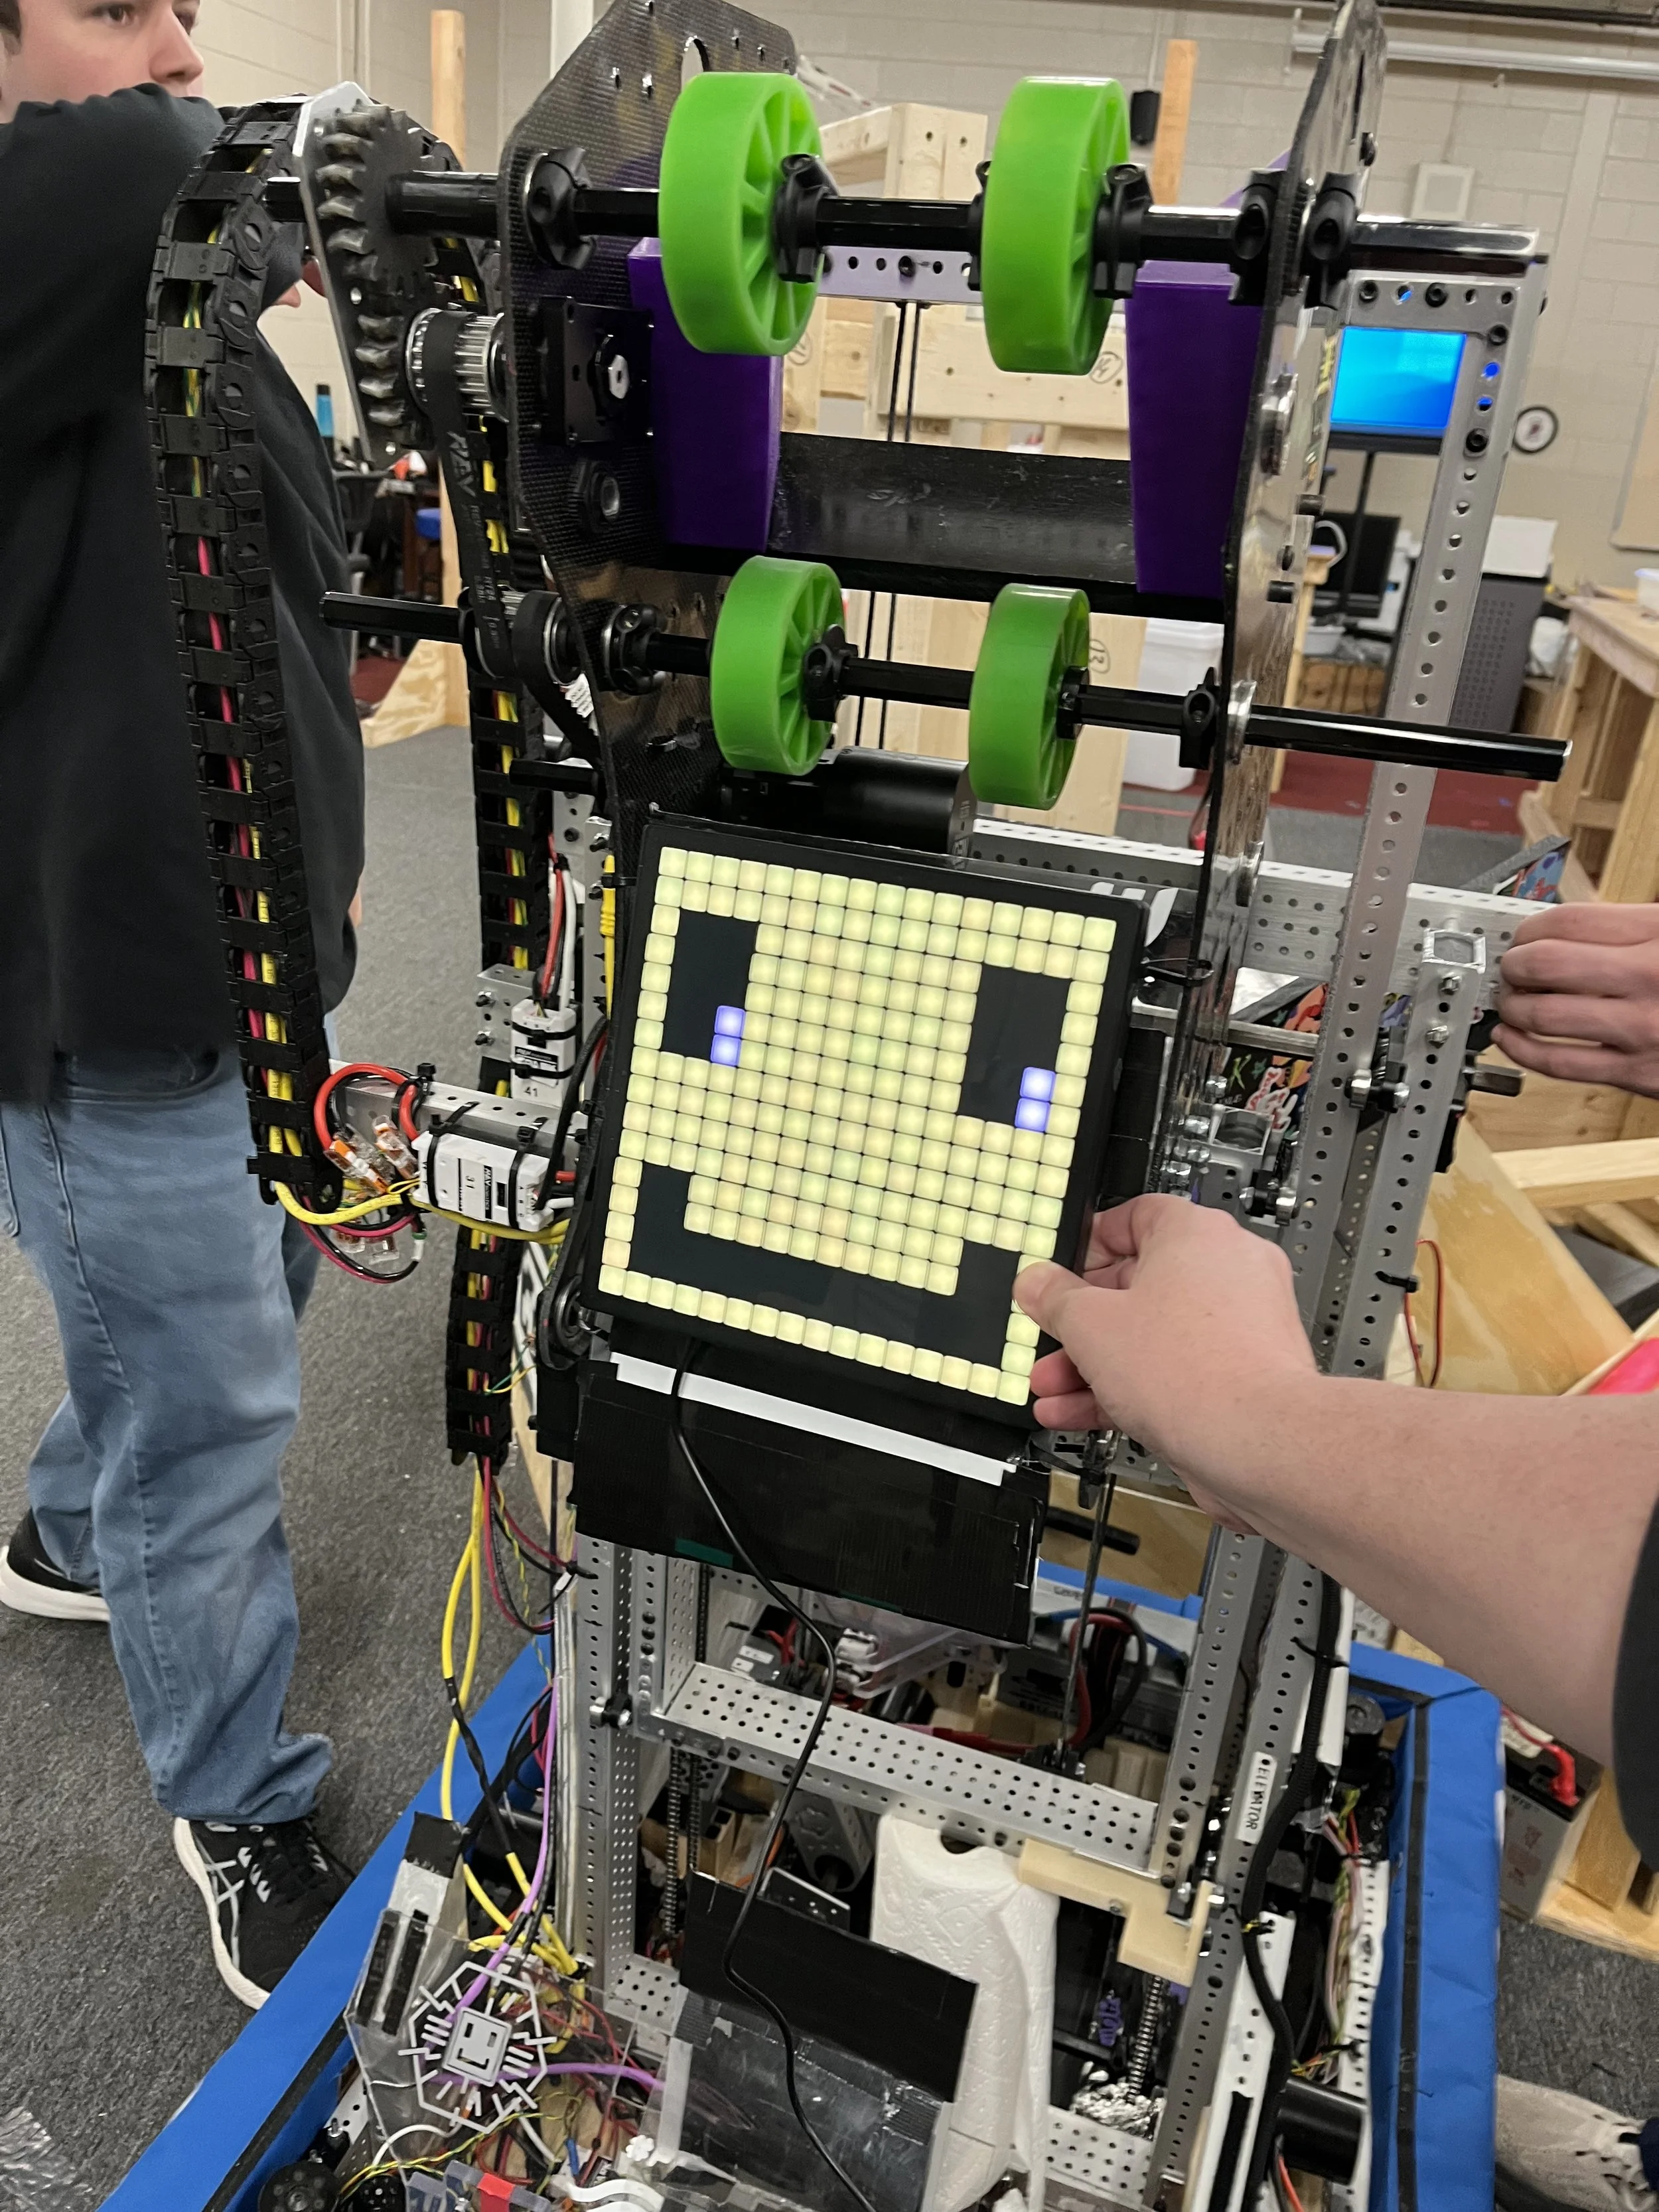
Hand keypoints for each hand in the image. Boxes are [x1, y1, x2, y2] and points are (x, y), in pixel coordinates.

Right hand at [1014, 1197, 1316, 1512]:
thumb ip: (1055, 1298)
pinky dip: (1130, 1387)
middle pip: (1137, 1284)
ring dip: (1096, 1362)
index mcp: (1196, 1233)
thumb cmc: (1197, 1372)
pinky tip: (1080, 1412)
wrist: (1259, 1443)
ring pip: (1153, 1334)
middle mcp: (1228, 1270)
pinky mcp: (1243, 1374)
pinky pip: (1176, 1370)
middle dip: (1081, 1322)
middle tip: (1051, 1337)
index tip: (1059, 1272)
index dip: (1088, 1245)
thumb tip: (1036, 1283)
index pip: (1133, 1215)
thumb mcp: (1091, 1326)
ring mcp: (1241, 1325)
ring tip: (1054, 1386)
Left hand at [1495, 903, 1658, 1095]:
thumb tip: (1566, 930)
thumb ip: (1633, 929)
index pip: (1571, 921)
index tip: (1522, 933)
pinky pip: (1559, 1063)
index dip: (1531, 926)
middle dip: (1515, 963)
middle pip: (1547, 963)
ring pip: (1543, 1014)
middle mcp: (1649, 979)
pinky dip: (1523, 1048)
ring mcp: (1640, 1029)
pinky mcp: (1637, 1074)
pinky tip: (1514, 1037)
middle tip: (1510, 966)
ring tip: (1511, 999)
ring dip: (1512, 1005)